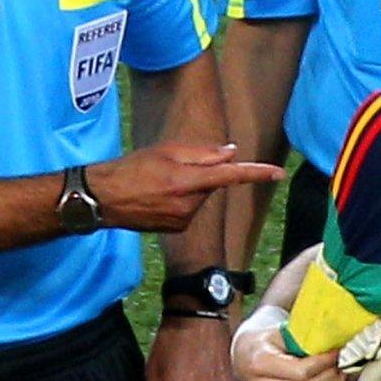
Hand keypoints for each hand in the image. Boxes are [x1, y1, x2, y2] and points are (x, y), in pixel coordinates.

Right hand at [90, 142, 282, 232]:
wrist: (102, 199)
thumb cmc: (131, 168)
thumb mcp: (166, 152)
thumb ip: (202, 153)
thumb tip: (231, 153)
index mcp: (187, 182)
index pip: (230, 175)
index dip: (256, 173)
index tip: (278, 173)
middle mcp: (189, 205)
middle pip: (211, 184)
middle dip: (200, 174)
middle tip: (169, 168)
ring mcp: (183, 220)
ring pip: (200, 197)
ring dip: (188, 188)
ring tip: (157, 183)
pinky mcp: (177, 228)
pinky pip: (189, 210)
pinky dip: (180, 201)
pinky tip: (156, 198)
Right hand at [231, 311, 345, 380]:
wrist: (247, 358)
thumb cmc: (269, 342)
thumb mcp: (280, 332)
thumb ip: (304, 338)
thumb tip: (335, 341)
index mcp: (260, 363)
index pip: (301, 371)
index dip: (325, 363)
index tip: (337, 352)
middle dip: (332, 378)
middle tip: (343, 364)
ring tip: (343, 376)